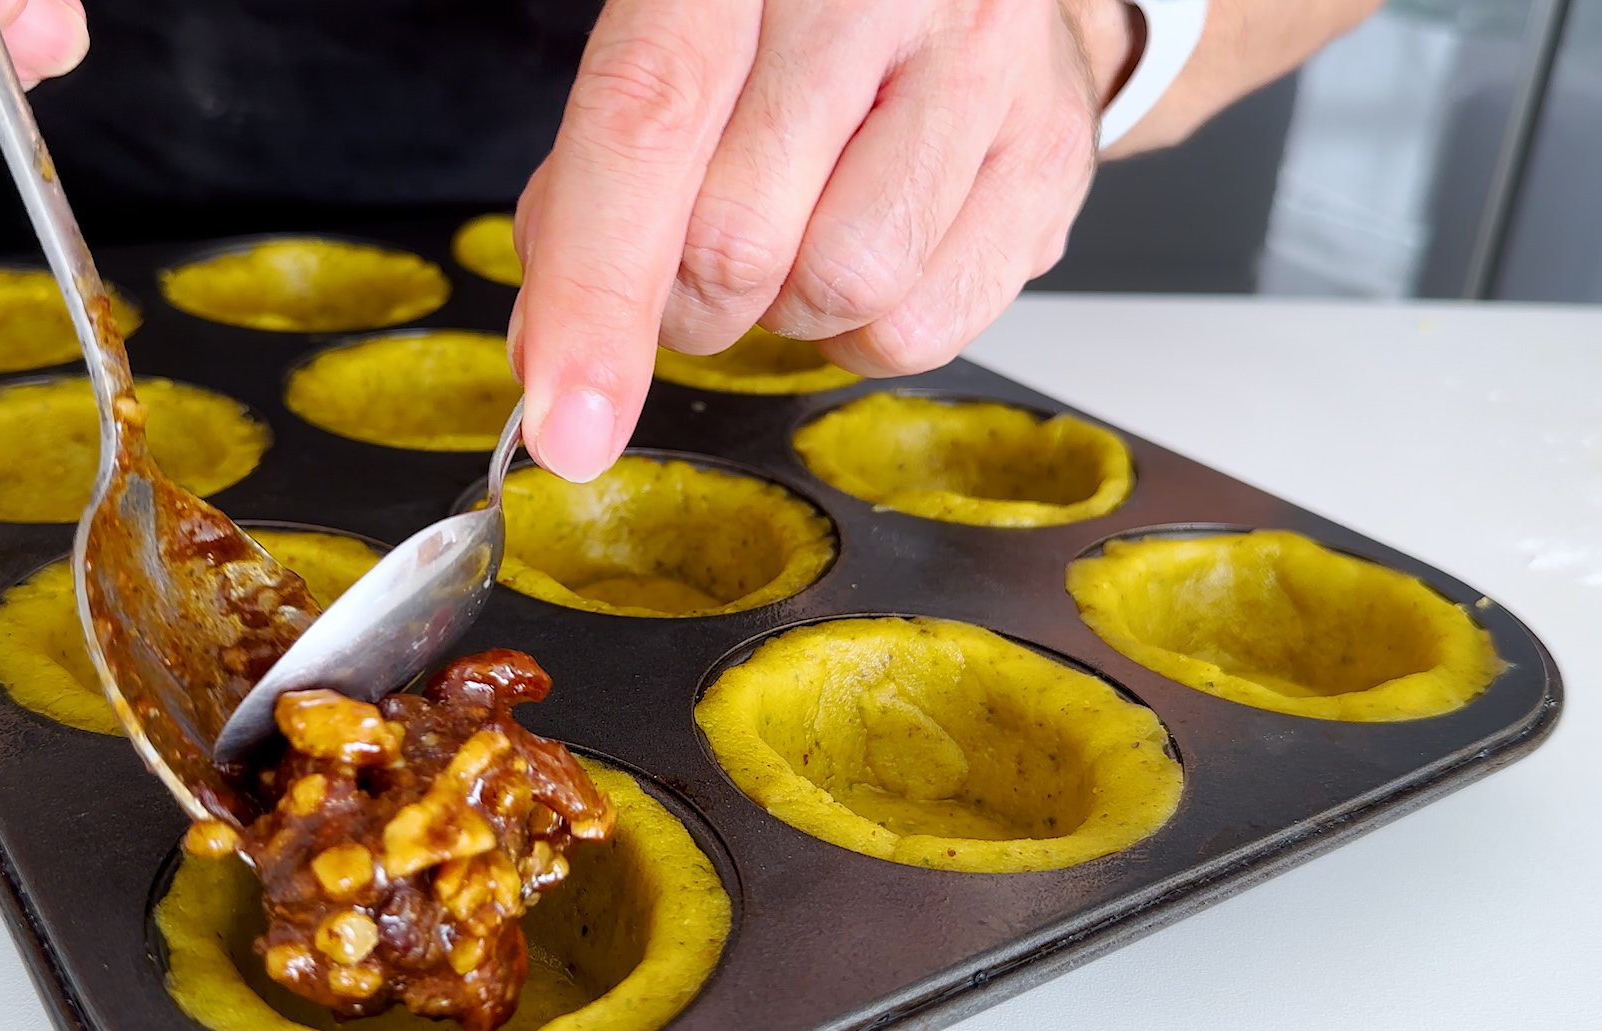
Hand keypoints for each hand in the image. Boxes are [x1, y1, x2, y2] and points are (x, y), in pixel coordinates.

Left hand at [509, 0, 1142, 481]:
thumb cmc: (796, 14)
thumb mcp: (672, 47)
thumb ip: (596, 181)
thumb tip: (552, 358)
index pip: (646, 127)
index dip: (593, 291)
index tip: (566, 420)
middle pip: (738, 238)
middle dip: (686, 304)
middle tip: (696, 266)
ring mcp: (981, 64)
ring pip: (844, 288)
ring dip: (787, 315)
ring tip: (798, 240)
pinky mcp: (1050, 149)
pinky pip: (929, 326)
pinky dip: (868, 333)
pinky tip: (869, 260)